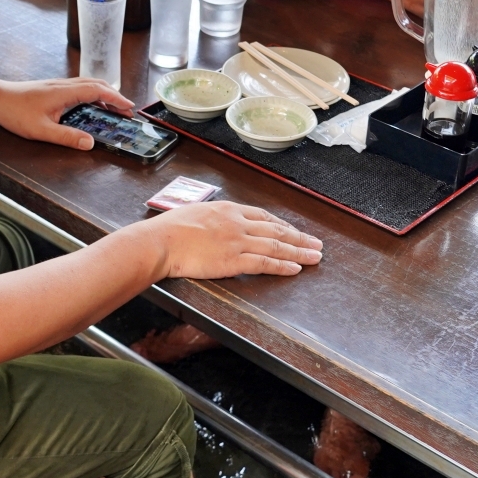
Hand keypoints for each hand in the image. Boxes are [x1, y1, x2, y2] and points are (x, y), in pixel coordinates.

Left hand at [0, 78, 133, 149]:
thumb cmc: (15, 113)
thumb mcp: (42, 130)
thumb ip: (67, 137)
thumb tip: (90, 143)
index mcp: (65, 92)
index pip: (97, 91)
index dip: (115, 99)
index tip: (129, 107)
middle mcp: (64, 85)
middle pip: (96, 84)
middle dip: (114, 96)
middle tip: (126, 111)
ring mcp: (58, 85)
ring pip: (87, 84)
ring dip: (103, 94)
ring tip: (113, 109)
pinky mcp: (52, 88)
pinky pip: (79, 87)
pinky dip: (92, 94)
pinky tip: (89, 106)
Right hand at [143, 200, 322, 277]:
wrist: (161, 241)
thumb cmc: (168, 229)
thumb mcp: (192, 213)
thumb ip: (208, 218)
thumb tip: (210, 223)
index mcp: (227, 210)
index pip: (262, 216)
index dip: (280, 225)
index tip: (292, 230)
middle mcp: (237, 223)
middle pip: (276, 230)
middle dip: (298, 237)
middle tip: (316, 243)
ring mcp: (238, 241)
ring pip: (276, 246)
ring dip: (299, 252)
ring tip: (315, 256)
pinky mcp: (234, 261)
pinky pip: (265, 263)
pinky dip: (283, 266)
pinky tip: (295, 268)